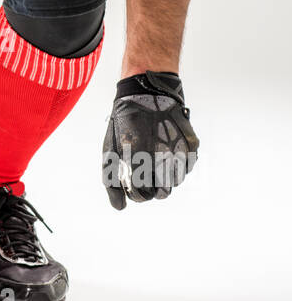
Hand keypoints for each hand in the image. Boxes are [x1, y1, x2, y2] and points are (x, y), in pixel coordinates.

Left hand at [102, 71, 198, 209]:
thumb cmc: (125, 124)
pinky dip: (176, 164)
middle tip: (145, 174)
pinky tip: (165, 150)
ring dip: (165, 177)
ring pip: (175, 182)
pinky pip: (186, 167)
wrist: (147, 93)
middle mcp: (162, 158)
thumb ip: (112, 182)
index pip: (142, 195)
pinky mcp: (191, 146)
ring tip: (154, 158)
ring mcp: (179, 152)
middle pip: (162, 193)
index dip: (137, 194)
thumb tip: (121, 207)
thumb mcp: (110, 151)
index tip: (134, 186)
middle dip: (152, 189)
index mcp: (138, 159)